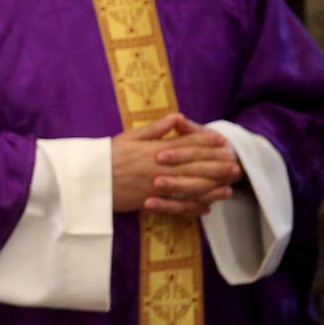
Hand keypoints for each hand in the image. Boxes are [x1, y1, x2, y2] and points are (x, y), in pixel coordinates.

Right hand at [112, 114, 237, 216]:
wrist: (88, 180)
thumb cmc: (106, 156)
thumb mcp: (129, 137)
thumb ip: (155, 129)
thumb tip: (177, 117)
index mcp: (153, 149)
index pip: (186, 144)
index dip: (206, 143)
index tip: (222, 142)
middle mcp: (158, 168)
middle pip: (194, 166)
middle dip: (217, 166)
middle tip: (236, 166)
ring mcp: (156, 187)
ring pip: (189, 187)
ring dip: (211, 188)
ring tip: (229, 188)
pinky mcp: (150, 202)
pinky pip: (176, 206)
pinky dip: (192, 207)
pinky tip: (206, 207)